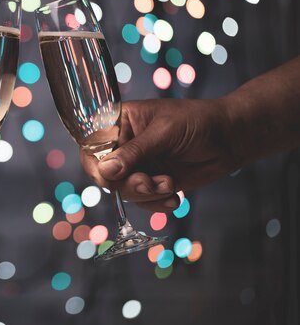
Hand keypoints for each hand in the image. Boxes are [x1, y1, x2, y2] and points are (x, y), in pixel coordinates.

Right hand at [79, 98, 238, 211]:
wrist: (231, 138)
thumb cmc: (198, 122)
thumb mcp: (164, 133)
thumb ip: (135, 152)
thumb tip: (106, 170)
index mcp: (120, 121)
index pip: (93, 145)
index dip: (96, 165)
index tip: (109, 178)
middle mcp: (124, 144)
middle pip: (106, 174)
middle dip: (128, 184)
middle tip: (150, 183)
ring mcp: (138, 164)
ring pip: (124, 190)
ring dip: (147, 194)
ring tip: (170, 184)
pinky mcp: (152, 181)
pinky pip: (142, 201)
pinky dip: (157, 203)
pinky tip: (174, 196)